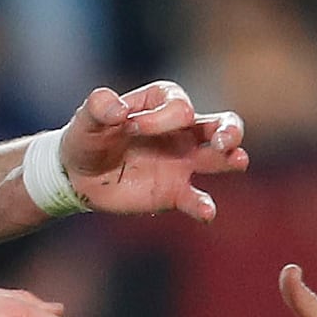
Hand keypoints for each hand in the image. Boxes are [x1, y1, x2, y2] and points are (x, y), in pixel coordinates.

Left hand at [52, 77, 247, 222]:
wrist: (78, 174)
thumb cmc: (87, 137)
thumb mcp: (87, 119)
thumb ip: (99, 107)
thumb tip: (115, 108)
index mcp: (163, 104)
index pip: (179, 108)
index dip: (160, 119)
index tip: (131, 128)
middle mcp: (181, 131)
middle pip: (220, 124)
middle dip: (228, 129)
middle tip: (224, 139)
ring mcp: (182, 162)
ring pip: (219, 158)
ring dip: (230, 158)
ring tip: (238, 160)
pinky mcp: (174, 193)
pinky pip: (195, 199)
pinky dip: (203, 206)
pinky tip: (206, 212)